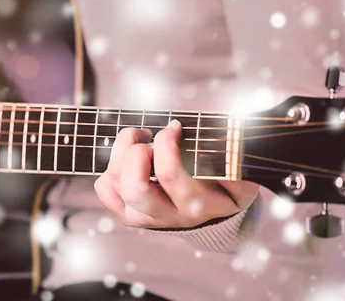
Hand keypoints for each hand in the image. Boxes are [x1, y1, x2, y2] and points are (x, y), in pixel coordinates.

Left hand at [94, 120, 258, 228]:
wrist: (217, 212)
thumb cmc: (226, 181)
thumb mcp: (240, 170)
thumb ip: (233, 154)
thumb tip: (228, 136)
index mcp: (199, 204)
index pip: (169, 174)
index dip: (165, 141)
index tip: (175, 126)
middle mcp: (170, 215)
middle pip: (134, 187)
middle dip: (136, 151)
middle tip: (150, 137)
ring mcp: (147, 218)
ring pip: (116, 185)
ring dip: (121, 152)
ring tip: (140, 139)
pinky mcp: (131, 215)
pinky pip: (105, 191)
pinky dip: (110, 169)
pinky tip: (129, 159)